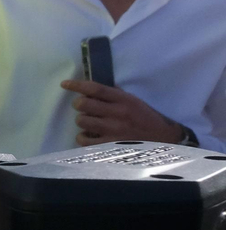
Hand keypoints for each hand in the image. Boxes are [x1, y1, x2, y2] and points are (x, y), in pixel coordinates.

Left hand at [61, 80, 184, 145]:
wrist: (164, 140)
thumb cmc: (146, 119)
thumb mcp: (135, 102)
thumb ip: (116, 95)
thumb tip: (94, 88)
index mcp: (124, 100)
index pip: (95, 89)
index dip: (77, 85)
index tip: (65, 84)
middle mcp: (117, 113)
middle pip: (83, 104)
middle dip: (79, 104)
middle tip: (84, 108)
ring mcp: (113, 130)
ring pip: (81, 121)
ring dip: (82, 121)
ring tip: (90, 123)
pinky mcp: (110, 146)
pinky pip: (84, 140)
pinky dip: (83, 138)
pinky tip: (88, 136)